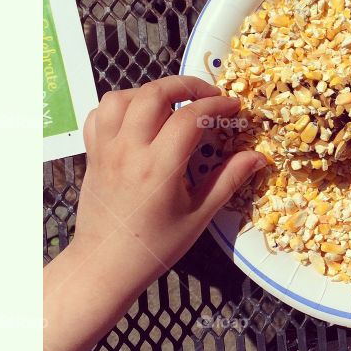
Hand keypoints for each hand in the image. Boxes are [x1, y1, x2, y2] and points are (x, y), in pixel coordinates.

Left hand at [72, 76, 264, 295]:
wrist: (105, 266)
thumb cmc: (155, 246)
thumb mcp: (199, 216)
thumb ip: (228, 180)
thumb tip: (257, 156)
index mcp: (159, 166)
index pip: (190, 116)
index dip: (216, 105)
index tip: (234, 108)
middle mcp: (129, 150)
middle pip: (154, 93)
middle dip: (186, 84)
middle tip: (208, 95)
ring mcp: (105, 149)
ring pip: (122, 96)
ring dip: (151, 91)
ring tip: (173, 103)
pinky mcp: (92, 154)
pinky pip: (99, 114)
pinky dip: (120, 105)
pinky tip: (138, 117)